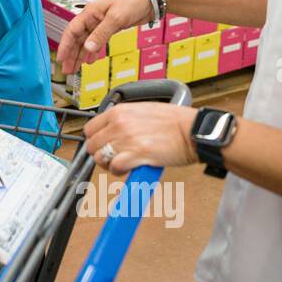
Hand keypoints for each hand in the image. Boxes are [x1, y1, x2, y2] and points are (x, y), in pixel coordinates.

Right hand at [57, 0, 156, 74]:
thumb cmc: (133, 0)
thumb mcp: (116, 18)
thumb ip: (101, 34)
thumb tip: (88, 48)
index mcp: (90, 13)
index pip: (72, 31)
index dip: (65, 45)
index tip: (60, 58)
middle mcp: (93, 18)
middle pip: (77, 39)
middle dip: (71, 55)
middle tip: (67, 70)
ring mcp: (101, 23)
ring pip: (86, 42)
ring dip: (80, 56)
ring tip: (75, 69)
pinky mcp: (111, 28)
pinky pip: (97, 42)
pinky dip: (93, 52)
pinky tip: (90, 61)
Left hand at [83, 103, 198, 173]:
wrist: (192, 130)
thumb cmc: (174, 121)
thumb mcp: (142, 110)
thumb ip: (124, 119)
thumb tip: (112, 130)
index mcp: (119, 111)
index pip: (90, 129)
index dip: (96, 140)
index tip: (103, 146)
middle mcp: (119, 124)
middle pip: (92, 145)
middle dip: (101, 154)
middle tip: (113, 157)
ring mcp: (127, 139)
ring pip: (101, 158)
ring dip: (109, 164)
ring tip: (122, 163)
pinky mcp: (137, 154)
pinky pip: (115, 167)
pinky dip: (119, 171)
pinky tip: (128, 168)